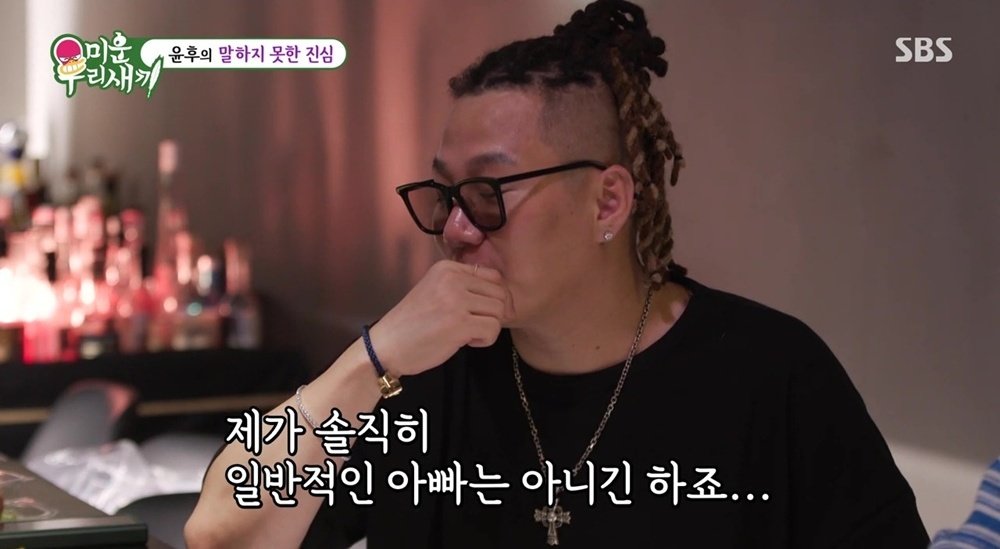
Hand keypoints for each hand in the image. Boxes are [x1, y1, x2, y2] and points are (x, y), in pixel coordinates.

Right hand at [368, 260, 511, 375]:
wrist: (388, 345)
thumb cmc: (413, 323)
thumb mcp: (436, 291)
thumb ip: (463, 286)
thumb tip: (503, 293)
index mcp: (447, 268)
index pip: (493, 276)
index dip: (492, 298)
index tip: (476, 312)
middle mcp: (453, 279)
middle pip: (500, 294)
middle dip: (492, 314)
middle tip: (472, 325)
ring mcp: (456, 300)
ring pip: (499, 312)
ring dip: (488, 327)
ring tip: (467, 334)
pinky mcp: (460, 323)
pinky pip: (493, 329)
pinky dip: (485, 340)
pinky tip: (466, 342)